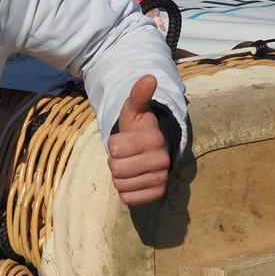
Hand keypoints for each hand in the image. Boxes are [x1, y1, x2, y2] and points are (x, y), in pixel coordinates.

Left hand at [107, 74, 170, 205]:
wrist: (153, 150)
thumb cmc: (139, 129)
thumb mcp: (134, 110)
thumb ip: (138, 95)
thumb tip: (149, 77)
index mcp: (154, 138)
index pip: (115, 148)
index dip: (113, 144)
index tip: (123, 140)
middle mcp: (161, 160)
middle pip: (116, 168)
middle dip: (114, 161)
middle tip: (125, 155)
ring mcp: (161, 178)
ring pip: (120, 184)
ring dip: (119, 176)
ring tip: (129, 166)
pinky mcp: (157, 194)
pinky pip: (128, 198)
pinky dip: (125, 190)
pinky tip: (133, 180)